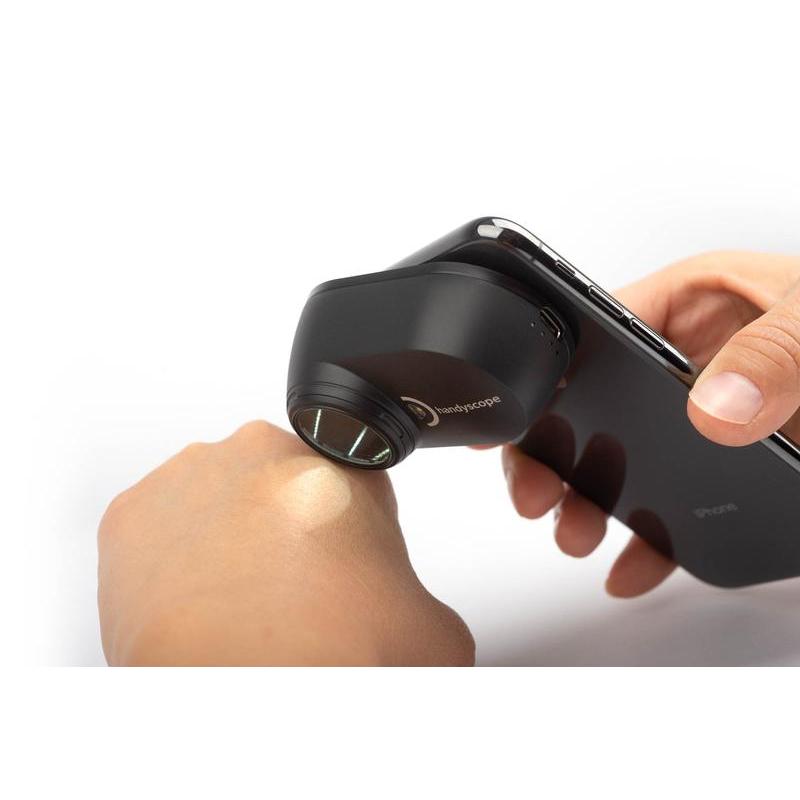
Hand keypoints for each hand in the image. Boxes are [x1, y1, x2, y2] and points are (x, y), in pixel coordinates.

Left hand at [98, 421, 473, 664]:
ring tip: (233, 602)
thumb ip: (416, 598)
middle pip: (275, 485)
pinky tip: (192, 600)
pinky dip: (168, 559)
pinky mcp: (131, 512)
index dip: (341, 530)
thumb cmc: (332, 652)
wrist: (251, 689)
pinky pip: (156, 528)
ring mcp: (194, 475)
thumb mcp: (431, 627)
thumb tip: (398, 613)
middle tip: (282, 592)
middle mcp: (266, 453)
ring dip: (221, 539)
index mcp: (344, 466)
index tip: (333, 565)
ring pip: (211, 500)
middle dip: (279, 528)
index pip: (347, 482)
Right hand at [500, 251, 799, 596]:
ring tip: (575, 534)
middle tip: (537, 495)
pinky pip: (677, 502)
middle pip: (597, 406)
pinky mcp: (733, 463)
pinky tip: (635, 565)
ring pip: (628, 460)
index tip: (516, 417)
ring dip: (594, 502)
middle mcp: (692, 359)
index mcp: (698, 301)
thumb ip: (775, 353)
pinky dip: (652, 538)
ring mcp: (709, 416)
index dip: (550, 372)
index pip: (597, 327)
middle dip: (558, 454)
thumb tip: (714, 406)